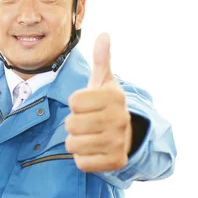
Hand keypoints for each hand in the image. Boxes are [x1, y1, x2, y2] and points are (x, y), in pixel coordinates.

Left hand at [64, 33, 132, 171]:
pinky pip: (81, 162)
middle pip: (71, 124)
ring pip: (73, 144)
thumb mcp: (103, 81)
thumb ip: (101, 59)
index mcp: (115, 97)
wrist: (126, 134)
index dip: (75, 103)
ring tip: (88, 136)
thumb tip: (104, 34)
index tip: (87, 104)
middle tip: (86, 122)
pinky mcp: (115, 162)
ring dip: (76, 141)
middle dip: (73, 124)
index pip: (74, 101)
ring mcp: (119, 142)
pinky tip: (93, 150)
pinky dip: (82, 158)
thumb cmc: (106, 105)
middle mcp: (120, 119)